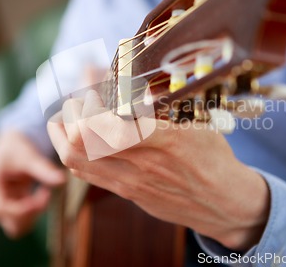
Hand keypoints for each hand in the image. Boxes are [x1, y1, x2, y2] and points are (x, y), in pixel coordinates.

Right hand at [0, 131, 65, 237]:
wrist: (12, 143)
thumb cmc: (16, 146)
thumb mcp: (29, 155)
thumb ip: (43, 169)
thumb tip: (63, 180)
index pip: (0, 208)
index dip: (22, 209)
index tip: (43, 197)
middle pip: (9, 223)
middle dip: (30, 214)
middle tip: (45, 195)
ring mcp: (3, 203)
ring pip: (17, 226)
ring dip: (34, 214)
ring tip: (45, 193)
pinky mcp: (13, 204)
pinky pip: (24, 218)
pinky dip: (36, 209)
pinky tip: (43, 192)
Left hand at [47, 90, 269, 249]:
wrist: (223, 203)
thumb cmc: (213, 158)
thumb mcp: (197, 123)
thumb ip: (165, 105)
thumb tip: (137, 82)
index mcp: (162, 139)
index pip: (106, 122)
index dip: (89, 100)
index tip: (94, 84)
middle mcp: (141, 163)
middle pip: (79, 139)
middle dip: (71, 111)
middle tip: (81, 98)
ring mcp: (130, 182)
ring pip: (75, 159)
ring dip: (62, 133)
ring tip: (69, 115)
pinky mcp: (127, 194)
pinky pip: (87, 174)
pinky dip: (74, 152)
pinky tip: (81, 138)